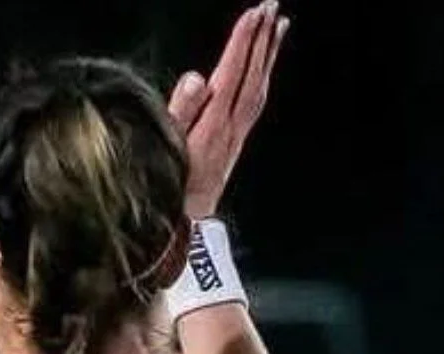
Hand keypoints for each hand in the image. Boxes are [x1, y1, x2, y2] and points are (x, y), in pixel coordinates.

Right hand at [170, 1, 289, 220]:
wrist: (181, 239)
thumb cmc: (167, 198)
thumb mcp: (165, 153)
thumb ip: (181, 112)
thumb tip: (197, 76)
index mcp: (213, 127)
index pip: (231, 74)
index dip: (243, 42)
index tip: (254, 12)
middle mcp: (230, 132)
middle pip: (252, 78)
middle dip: (262, 41)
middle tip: (273, 7)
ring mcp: (234, 141)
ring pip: (259, 90)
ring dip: (268, 58)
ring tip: (278, 29)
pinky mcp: (232, 149)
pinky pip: (254, 106)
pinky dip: (261, 81)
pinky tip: (262, 73)